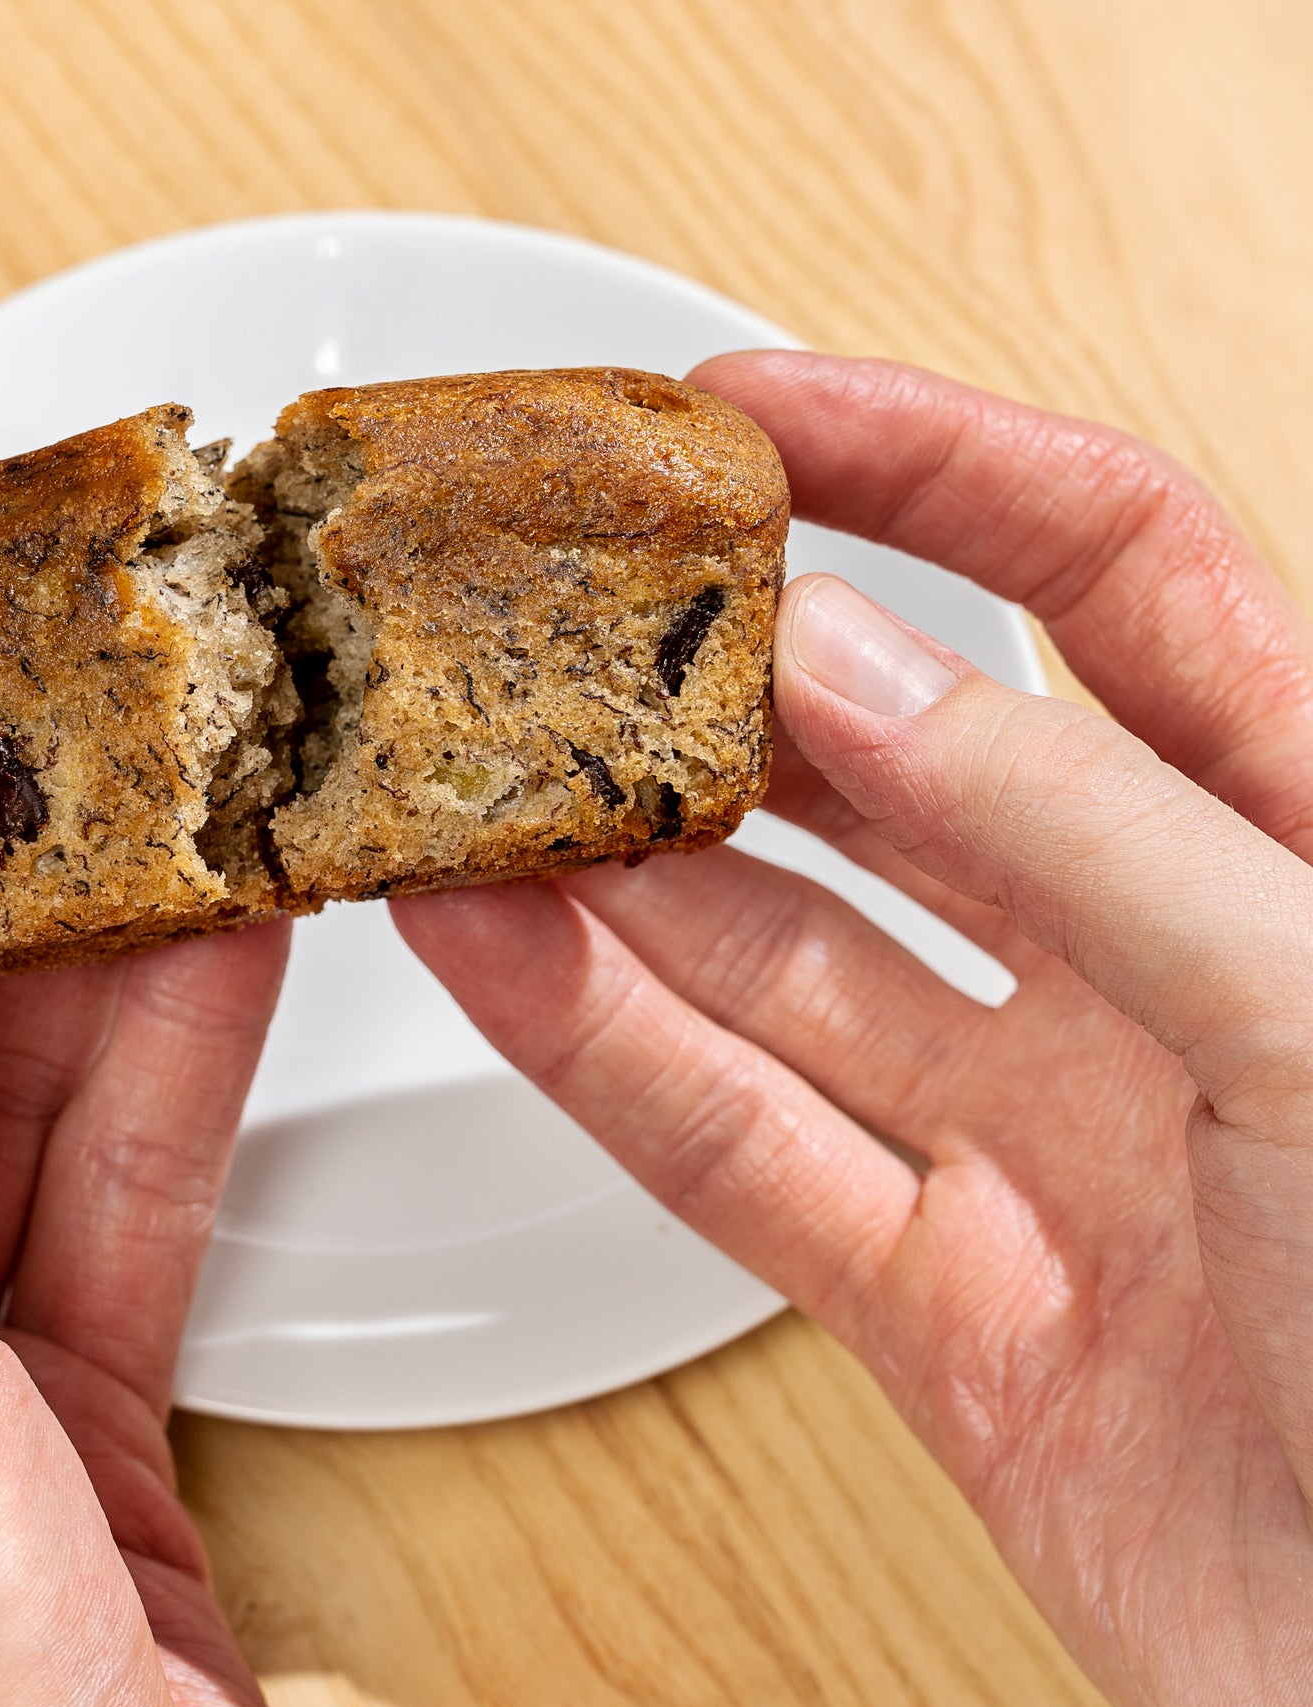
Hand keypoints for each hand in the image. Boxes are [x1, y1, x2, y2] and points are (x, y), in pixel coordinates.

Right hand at [396, 354, 1312, 1706]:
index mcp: (1302, 839)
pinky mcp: (942, 1298)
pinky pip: (738, 1141)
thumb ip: (1083, 829)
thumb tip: (853, 668)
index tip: (749, 409)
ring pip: (784, 953)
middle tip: (563, 599)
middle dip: (732, 669)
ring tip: (477, 775)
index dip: (931, 458)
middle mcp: (1153, 963)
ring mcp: (1038, 1132)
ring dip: (628, 865)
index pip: (1109, 563)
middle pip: (903, 755)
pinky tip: (493, 952)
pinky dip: (602, 1049)